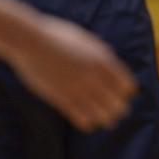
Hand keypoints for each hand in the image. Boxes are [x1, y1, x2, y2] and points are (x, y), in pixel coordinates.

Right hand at [6, 16, 136, 131]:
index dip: (127, 93)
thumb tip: (110, 60)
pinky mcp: (62, 99)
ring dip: (105, 119)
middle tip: (117, 112)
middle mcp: (95, 76)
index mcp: (103, 60)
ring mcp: (78, 89)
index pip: (127, 86)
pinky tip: (87, 122)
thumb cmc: (57, 36)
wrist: (32, 42)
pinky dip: (88, 123)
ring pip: (103, 115)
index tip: (124, 96)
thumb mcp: (87, 40)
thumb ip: (100, 53)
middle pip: (118, 104)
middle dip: (119, 109)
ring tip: (103, 120)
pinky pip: (82, 119)